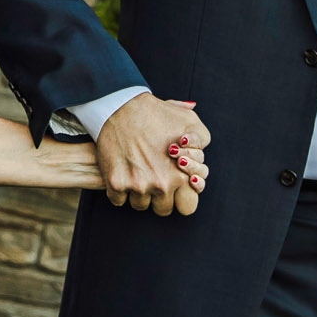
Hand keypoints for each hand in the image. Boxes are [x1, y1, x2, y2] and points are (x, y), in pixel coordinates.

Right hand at [95, 94, 211, 216]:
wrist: (120, 107)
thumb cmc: (156, 113)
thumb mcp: (189, 121)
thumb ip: (201, 140)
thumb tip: (199, 153)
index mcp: (182, 175)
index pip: (187, 207)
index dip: (180, 198)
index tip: (173, 187)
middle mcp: (161, 184)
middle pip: (163, 209)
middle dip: (159, 197)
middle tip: (153, 178)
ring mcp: (137, 186)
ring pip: (140, 204)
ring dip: (138, 193)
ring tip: (136, 170)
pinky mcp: (115, 183)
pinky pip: (119, 201)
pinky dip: (119, 191)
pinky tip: (122, 172)